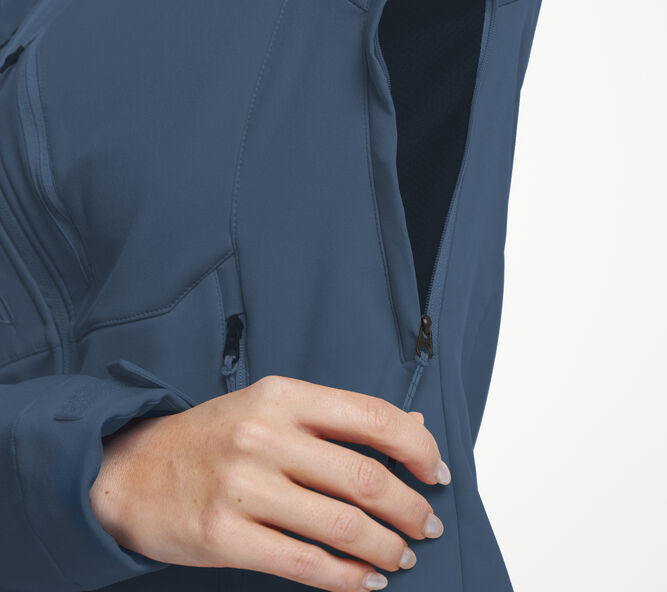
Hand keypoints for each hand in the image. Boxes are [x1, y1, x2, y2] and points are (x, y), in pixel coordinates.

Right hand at [90, 375, 451, 590]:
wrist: (133, 471)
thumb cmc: (211, 438)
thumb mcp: (270, 408)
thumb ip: (338, 419)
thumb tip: (412, 427)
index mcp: (281, 396)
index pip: (371, 416)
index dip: (417, 448)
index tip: (436, 471)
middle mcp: (265, 436)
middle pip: (365, 477)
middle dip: (410, 507)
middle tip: (428, 523)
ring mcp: (244, 487)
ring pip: (342, 525)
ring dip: (387, 547)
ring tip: (403, 554)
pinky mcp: (226, 536)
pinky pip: (305, 564)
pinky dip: (347, 579)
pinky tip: (366, 581)